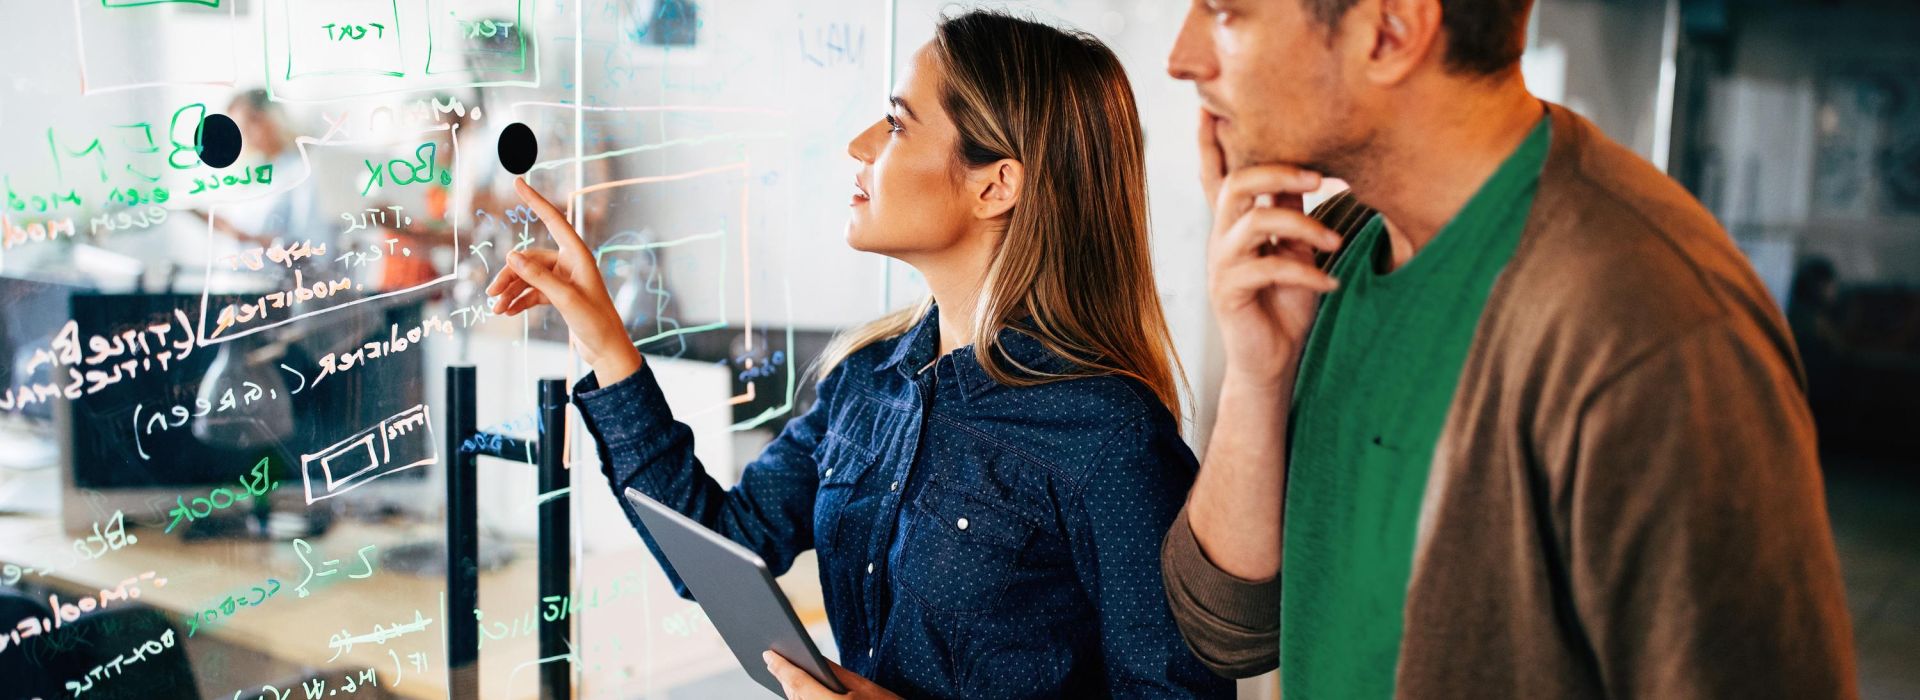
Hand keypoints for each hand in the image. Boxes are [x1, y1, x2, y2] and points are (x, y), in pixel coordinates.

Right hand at [484, 177, 642, 383]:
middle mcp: (570, 263)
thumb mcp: (565, 299)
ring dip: (511, 291)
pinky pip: (532, 291)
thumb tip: (511, 255)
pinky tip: (507, 312)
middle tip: (491, 294)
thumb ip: (538, 277)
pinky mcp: (559, 295)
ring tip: (496, 309)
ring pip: (528, 276)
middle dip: (510, 275)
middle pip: (530, 259)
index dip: (535, 200)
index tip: (518, 181)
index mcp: (578, 255)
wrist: (607, 350)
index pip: (554, 220)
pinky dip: (519, 300)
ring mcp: (564, 279)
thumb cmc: (595, 322)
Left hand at [763, 651, 899, 699]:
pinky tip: (800, 691)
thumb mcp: (864, 687)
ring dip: (792, 691)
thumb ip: (834, 672)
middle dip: (784, 677)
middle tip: (773, 659)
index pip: (797, 682)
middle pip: (794, 696)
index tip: (768, 654)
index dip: (781, 667)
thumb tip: (814, 659)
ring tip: (784, 673)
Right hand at [1202, 119, 1341, 388]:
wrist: (1273, 361)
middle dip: (1277, 172)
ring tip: (1334, 243)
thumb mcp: (1295, 248)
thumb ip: (1291, 212)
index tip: (1209, 106)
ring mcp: (1222, 265)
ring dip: (1301, 226)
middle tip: (1319, 178)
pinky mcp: (1229, 292)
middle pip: (1235, 184)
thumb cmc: (1286, 303)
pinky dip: (1305, 272)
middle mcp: (1221, 239)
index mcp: (1235, 224)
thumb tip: (1308, 170)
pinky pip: (1267, 268)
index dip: (1211, 142)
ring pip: (1251, 220)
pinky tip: (1330, 284)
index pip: (1218, 174)